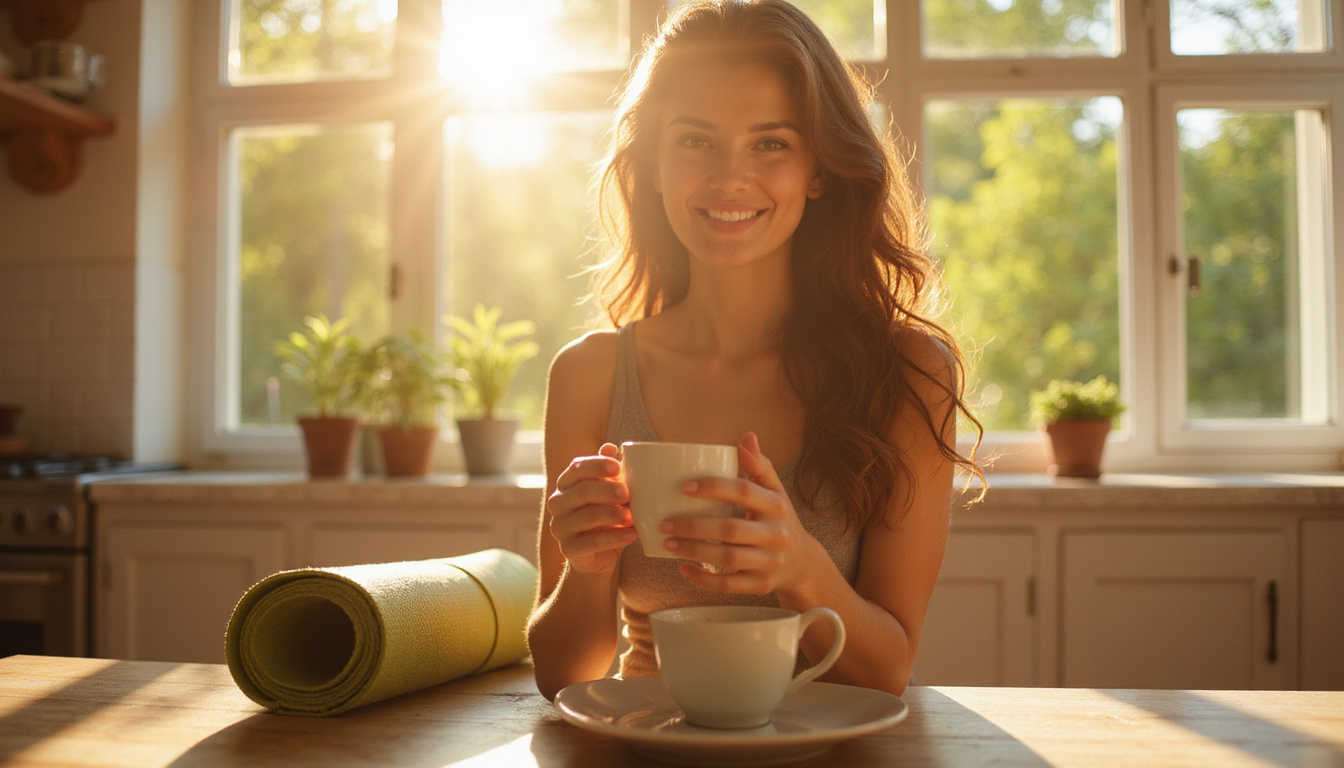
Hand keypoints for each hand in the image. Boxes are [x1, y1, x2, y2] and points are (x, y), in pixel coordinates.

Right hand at [546, 443, 636, 575]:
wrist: (600, 556)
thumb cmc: (607, 518)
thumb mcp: (611, 494)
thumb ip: (610, 473)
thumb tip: (610, 447)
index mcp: (566, 485)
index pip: (576, 468)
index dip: (596, 465)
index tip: (617, 467)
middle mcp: (558, 504)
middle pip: (582, 491)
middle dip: (607, 491)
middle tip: (627, 493)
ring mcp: (560, 528)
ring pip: (587, 517)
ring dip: (613, 515)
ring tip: (632, 517)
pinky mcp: (568, 550)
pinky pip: (591, 542)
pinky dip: (614, 538)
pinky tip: (632, 535)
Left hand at [660, 432, 824, 595]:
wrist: (803, 563)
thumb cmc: (780, 520)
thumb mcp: (776, 492)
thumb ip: (760, 466)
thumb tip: (747, 436)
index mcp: (776, 505)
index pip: (743, 491)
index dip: (713, 487)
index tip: (684, 487)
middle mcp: (775, 534)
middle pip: (731, 530)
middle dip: (694, 526)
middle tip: (665, 523)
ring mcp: (769, 562)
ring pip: (727, 559)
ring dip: (694, 552)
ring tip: (668, 544)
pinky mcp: (761, 585)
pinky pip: (729, 585)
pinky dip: (704, 580)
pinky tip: (684, 569)